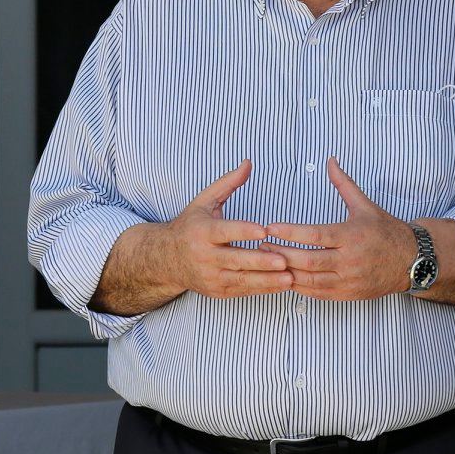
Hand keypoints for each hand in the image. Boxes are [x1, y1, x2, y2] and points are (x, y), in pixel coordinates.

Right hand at [155, 161, 290, 300]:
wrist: (165, 259)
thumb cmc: (189, 227)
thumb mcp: (204, 201)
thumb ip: (228, 183)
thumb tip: (248, 162)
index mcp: (202, 231)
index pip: (225, 231)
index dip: (244, 231)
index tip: (264, 231)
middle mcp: (204, 256)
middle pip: (236, 260)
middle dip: (261, 261)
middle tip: (284, 260)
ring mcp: (210, 276)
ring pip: (241, 280)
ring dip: (267, 280)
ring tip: (290, 278)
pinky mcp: (217, 291)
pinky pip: (242, 291)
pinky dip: (263, 289)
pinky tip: (281, 285)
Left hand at [263, 157, 417, 301]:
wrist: (411, 261)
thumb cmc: (387, 232)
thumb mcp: (365, 205)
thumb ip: (343, 184)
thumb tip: (330, 160)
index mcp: (352, 236)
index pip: (314, 235)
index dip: (289, 232)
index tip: (269, 227)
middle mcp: (350, 260)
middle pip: (308, 261)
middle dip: (281, 254)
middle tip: (260, 245)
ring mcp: (349, 281)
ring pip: (310, 280)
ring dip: (286, 272)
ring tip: (266, 261)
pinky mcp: (348, 294)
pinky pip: (318, 293)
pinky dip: (299, 286)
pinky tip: (285, 277)